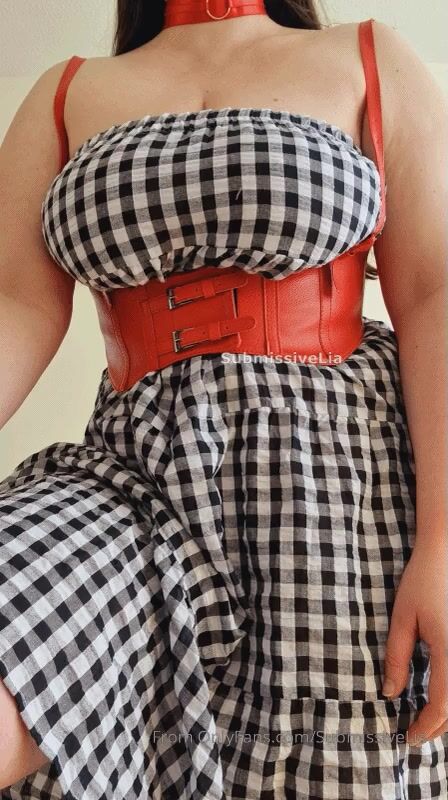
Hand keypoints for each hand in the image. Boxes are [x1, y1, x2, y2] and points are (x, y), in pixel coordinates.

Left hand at [381, 539, 447, 744]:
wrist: (446, 554)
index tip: (408, 739)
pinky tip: (441, 697)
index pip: (442, 706)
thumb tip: (390, 693)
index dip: (425, 727)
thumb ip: (396, 657)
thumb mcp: (402, 618)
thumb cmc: (422, 582)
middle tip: (415, 733)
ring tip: (426, 719)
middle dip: (438, 726)